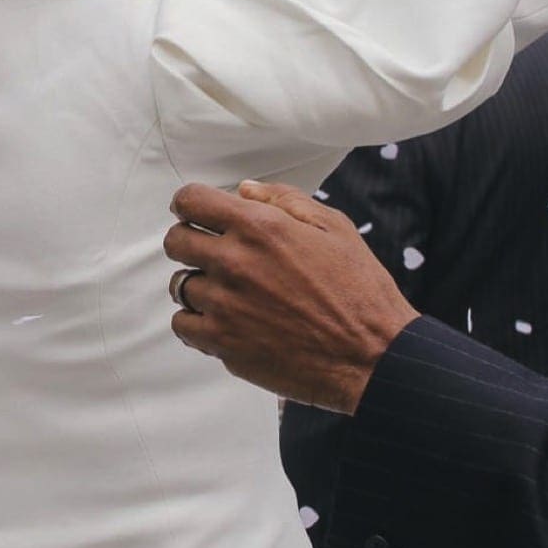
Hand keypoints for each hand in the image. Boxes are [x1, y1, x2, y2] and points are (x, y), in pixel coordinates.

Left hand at [163, 180, 417, 413]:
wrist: (372, 357)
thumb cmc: (359, 291)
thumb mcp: (335, 228)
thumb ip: (285, 200)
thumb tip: (245, 190)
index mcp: (259, 227)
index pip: (191, 200)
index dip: (188, 203)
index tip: (193, 212)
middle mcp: (234, 262)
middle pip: (175, 241)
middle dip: (190, 241)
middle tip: (212, 253)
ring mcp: (224, 304)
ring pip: (179, 284)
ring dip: (198, 284)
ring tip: (228, 293)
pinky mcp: (222, 342)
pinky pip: (183, 324)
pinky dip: (197, 321)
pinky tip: (223, 320)